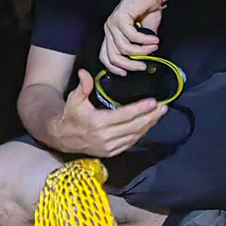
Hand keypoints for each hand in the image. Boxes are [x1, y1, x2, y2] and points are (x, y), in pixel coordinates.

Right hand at [49, 68, 166, 157]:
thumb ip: (83, 86)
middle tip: (163, 107)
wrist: (62, 137)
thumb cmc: (71, 115)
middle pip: (134, 126)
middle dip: (151, 116)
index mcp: (98, 122)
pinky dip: (140, 134)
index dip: (140, 109)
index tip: (153, 102)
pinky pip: (130, 143)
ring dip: (149, 125)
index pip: (124, 115)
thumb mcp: (74, 99)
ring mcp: (109, 146)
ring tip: (159, 114)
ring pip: (135, 136)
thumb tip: (84, 72)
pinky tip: (147, 125)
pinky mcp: (111, 152)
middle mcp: (106, 136)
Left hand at [99, 0, 165, 74]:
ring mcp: (112, 23)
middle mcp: (109, 28)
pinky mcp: (120, 17)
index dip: (114, 68)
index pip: (105, 57)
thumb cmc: (149, 10)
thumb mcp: (144, 34)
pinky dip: (144, 41)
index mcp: (111, 33)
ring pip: (124, 48)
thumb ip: (140, 47)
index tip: (126, 73)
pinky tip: (154, 40)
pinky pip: (131, 36)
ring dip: (141, 51)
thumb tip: (144, 61)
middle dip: (130, 65)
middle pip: (113, 56)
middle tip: (144, 66)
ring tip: (154, 47)